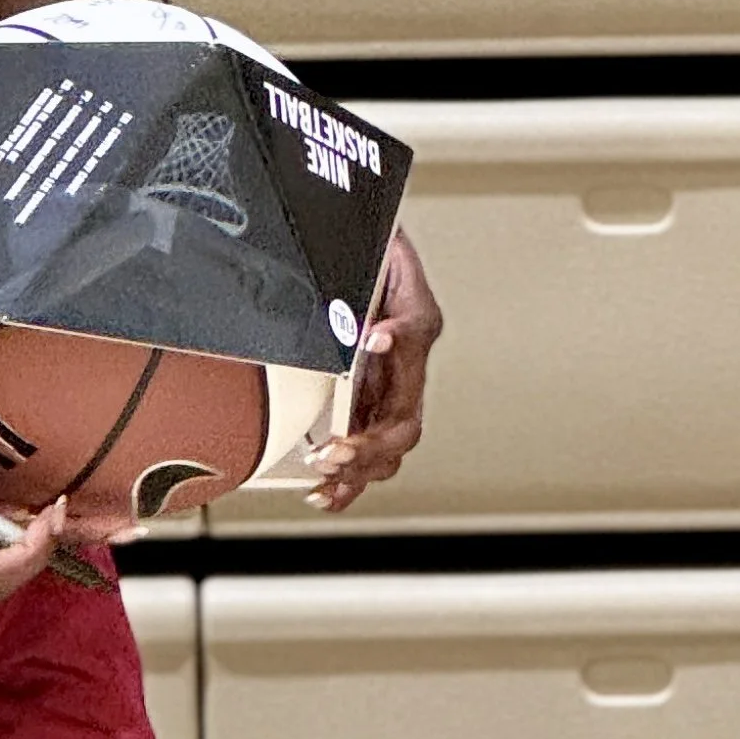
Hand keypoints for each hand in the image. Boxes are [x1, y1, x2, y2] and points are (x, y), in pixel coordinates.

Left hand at [304, 229, 441, 514]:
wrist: (355, 252)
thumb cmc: (369, 252)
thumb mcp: (377, 246)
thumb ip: (377, 264)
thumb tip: (368, 324)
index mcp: (414, 318)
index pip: (414, 336)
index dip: (394, 344)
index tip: (370, 341)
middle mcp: (407, 364)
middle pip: (405, 420)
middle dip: (371, 443)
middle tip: (336, 449)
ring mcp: (390, 392)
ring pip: (390, 448)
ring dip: (360, 468)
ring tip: (327, 472)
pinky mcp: (368, 410)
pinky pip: (367, 456)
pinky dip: (348, 482)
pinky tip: (326, 492)